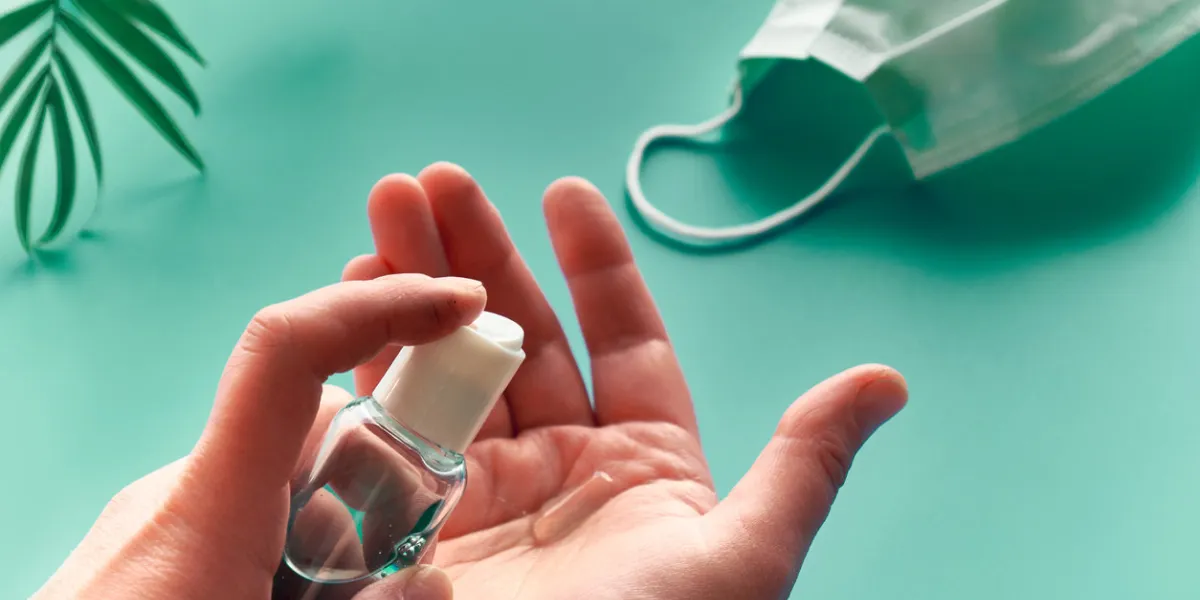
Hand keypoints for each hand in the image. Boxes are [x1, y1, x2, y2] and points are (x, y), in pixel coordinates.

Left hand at [32, 274, 482, 599]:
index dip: (379, 305)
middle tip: (386, 576)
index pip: (285, 355)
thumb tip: (433, 581)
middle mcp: (174, 500)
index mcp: (200, 518)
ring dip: (335, 541)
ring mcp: (155, 528)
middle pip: (313, 433)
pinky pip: (244, 528)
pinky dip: (288, 560)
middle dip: (381, 483)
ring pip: (285, 490)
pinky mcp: (147, 558)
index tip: (461, 304)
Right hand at [330, 163, 908, 598]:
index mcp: (645, 464)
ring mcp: (486, 493)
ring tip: (386, 211)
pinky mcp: (416, 523)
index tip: (564, 192)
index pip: (624, 339)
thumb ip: (803, 466)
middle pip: (521, 334)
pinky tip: (354, 298)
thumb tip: (886, 382)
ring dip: (416, 286)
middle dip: (481, 253)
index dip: (597, 263)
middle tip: (437, 182)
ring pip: (452, 366)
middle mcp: (563, 470)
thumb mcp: (738, 559)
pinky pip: (395, 425)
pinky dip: (372, 360)